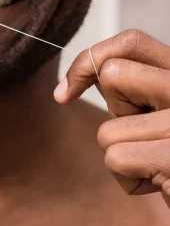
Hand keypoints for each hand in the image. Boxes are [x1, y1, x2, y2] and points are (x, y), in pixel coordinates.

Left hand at [54, 29, 169, 205]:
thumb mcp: (152, 116)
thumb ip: (131, 90)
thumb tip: (85, 73)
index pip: (132, 42)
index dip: (90, 61)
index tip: (67, 92)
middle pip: (115, 75)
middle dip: (114, 113)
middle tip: (142, 136)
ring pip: (108, 128)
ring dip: (121, 153)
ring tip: (156, 164)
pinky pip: (116, 158)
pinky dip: (127, 178)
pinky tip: (158, 183)